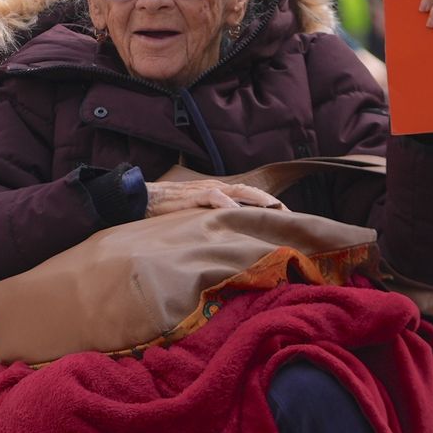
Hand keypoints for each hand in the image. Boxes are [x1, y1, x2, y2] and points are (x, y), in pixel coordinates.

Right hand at [145, 179, 285, 216]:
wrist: (142, 199)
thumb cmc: (168, 212)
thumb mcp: (196, 219)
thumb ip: (214, 224)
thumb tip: (232, 243)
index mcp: (219, 194)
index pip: (250, 198)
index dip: (268, 207)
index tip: (286, 219)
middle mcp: (217, 189)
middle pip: (251, 193)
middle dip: (271, 203)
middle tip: (290, 216)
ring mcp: (205, 190)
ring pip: (238, 191)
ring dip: (257, 199)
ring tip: (274, 209)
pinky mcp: (192, 195)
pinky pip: (214, 196)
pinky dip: (228, 203)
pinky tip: (239, 210)